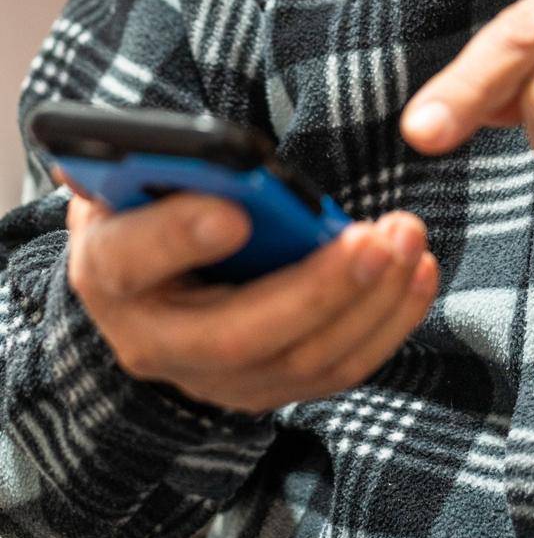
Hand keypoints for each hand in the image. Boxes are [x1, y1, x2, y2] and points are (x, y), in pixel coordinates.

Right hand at [64, 189, 438, 412]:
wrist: (151, 273)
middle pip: (240, 334)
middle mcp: (156, 342)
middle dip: (317, 288)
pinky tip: (420, 273)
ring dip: (369, 302)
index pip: (133, 259)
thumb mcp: (142, 173)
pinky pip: (338, 370)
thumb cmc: (151, 201)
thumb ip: (167, 160)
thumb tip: (205, 148)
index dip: (181, 237)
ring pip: (302, 360)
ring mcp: (215, 379)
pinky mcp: (269, 389)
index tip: (236, 212)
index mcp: (110, 270)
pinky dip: (387, 323)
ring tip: (408, 239)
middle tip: (375, 238)